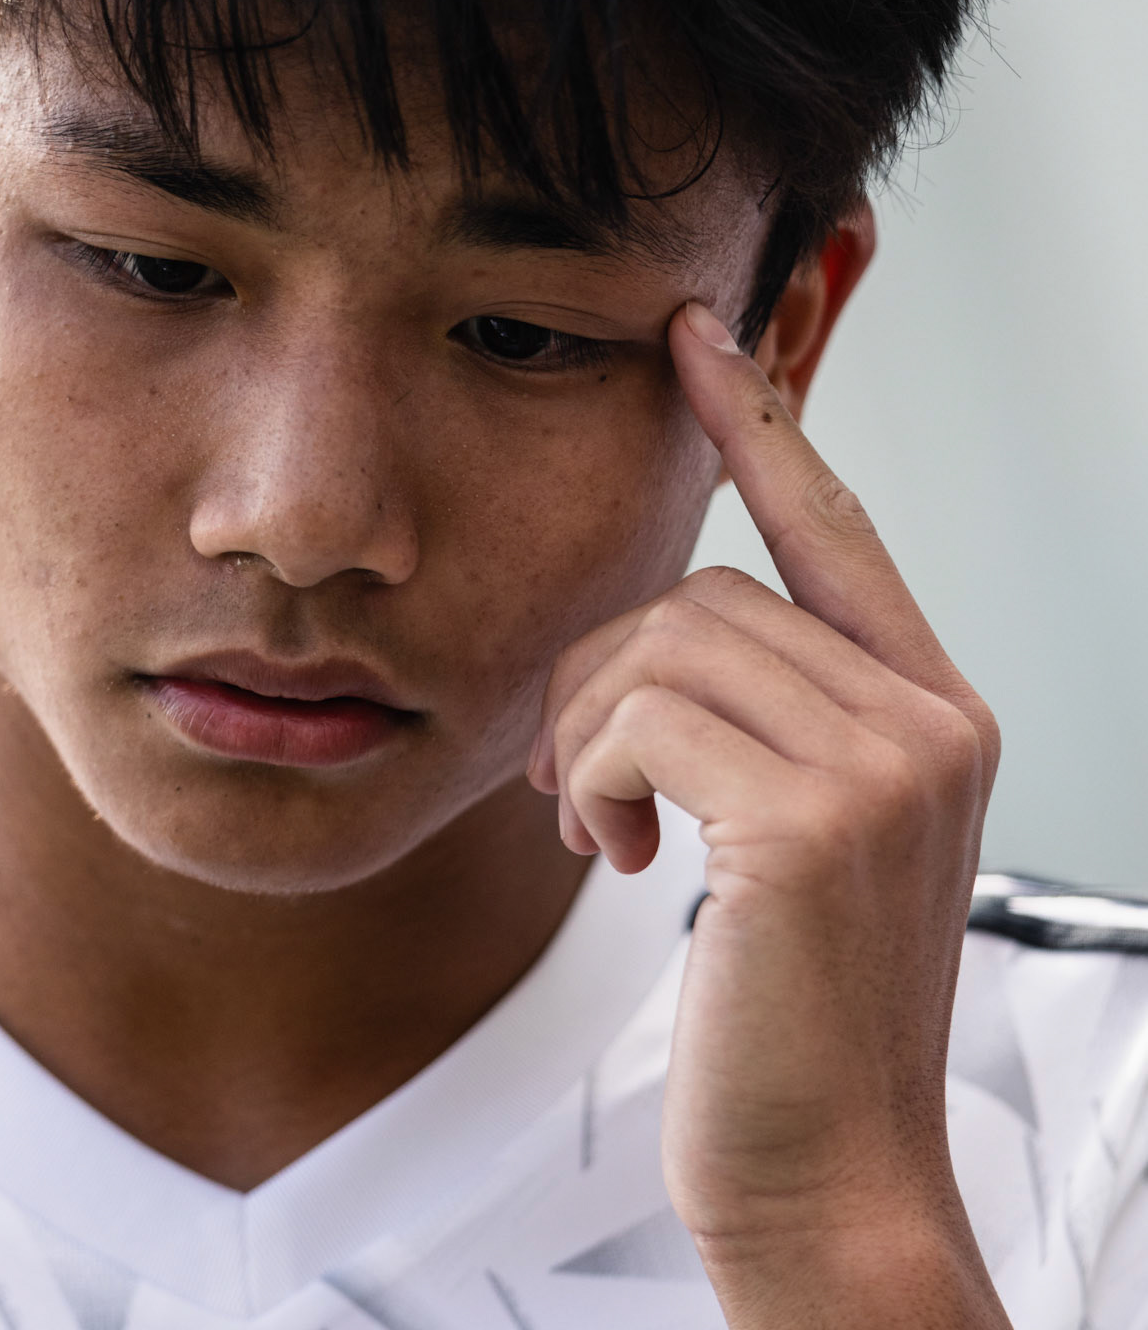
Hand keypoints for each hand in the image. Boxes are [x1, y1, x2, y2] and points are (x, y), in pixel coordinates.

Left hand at [529, 301, 1008, 1327]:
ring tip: (597, 829)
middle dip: (604, 681)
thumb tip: (650, 638)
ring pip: (663, 647)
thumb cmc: (788, 1010)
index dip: (757, 423)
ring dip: (590, 734)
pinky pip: (645, 716)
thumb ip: (756, 720)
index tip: (692, 335)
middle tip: (581, 788)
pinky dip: (599, 776)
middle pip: (703, 594)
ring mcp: (886, 764)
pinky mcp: (817, 820)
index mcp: (930, 709)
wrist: (829, 1177)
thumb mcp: (791, 835)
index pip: (832, 527)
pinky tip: (615, 856)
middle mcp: (929, 719)